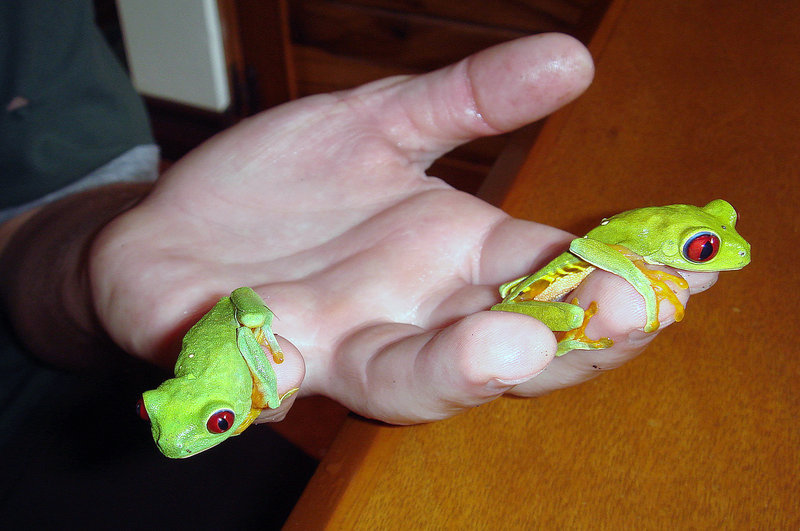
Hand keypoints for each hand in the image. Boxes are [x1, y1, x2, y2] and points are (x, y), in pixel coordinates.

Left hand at [90, 34, 715, 423]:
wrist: (178, 231)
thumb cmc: (283, 188)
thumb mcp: (379, 122)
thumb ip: (468, 100)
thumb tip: (573, 57)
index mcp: (452, 258)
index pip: (550, 277)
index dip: (618, 275)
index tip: (683, 266)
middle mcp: (413, 314)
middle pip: (507, 347)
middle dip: (573, 337)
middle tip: (631, 311)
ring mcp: (343, 344)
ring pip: (414, 376)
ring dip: (465, 366)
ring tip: (514, 342)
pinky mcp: (267, 362)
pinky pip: (290, 373)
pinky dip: (308, 367)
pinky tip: (338, 349)